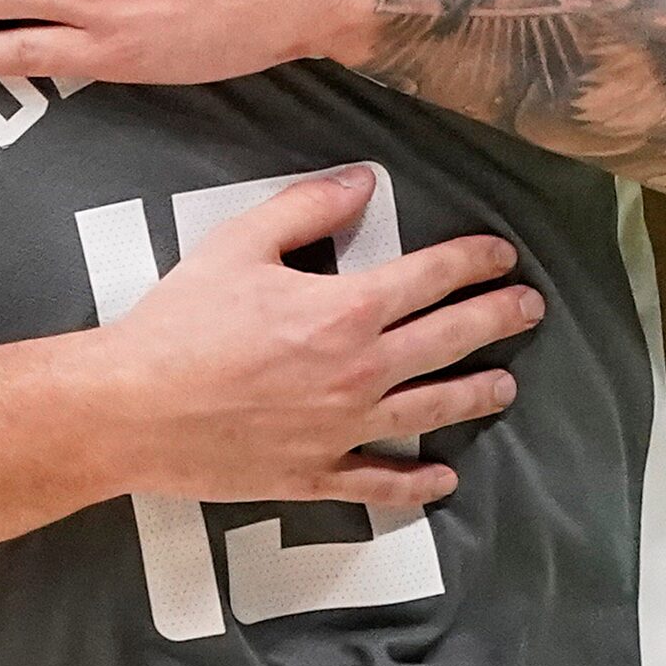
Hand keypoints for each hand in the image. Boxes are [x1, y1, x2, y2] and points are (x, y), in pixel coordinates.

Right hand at [93, 165, 540, 506]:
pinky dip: (417, 483)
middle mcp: (360, 372)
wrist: (136, 407)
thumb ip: (306, 207)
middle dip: (496, 319)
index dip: (470, 261)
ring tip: (505, 385)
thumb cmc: (182, 321)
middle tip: (529, 308)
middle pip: (448, 341)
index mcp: (344, 310)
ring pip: (431, 411)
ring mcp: (344, 430)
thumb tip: (362, 182)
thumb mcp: (238, 242)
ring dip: (475, 394)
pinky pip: (382, 483)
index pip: (428, 278)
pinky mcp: (317, 474)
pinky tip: (441, 479)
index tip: (500, 253)